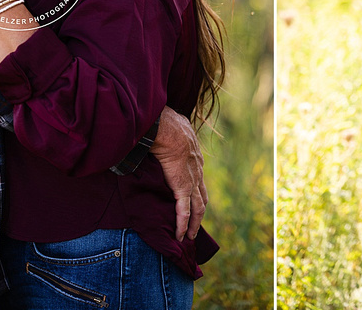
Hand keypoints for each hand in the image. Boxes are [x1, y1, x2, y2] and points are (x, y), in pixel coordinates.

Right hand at [150, 106, 206, 241]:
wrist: (167, 128)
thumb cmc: (166, 124)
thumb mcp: (174, 128)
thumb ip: (170, 133)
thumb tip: (159, 130)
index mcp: (195, 158)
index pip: (199, 178)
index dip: (197, 191)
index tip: (193, 200)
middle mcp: (197, 171)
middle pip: (202, 196)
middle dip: (199, 212)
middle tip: (195, 224)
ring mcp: (191, 181)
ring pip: (197, 208)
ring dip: (194, 223)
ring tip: (189, 236)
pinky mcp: (182, 188)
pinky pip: (184, 212)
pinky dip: (182, 225)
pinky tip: (180, 236)